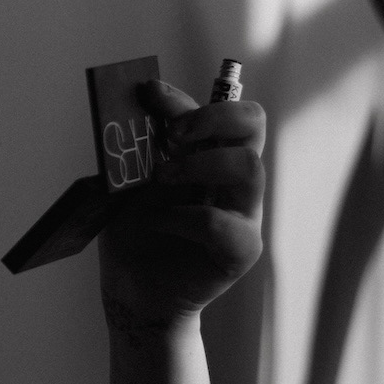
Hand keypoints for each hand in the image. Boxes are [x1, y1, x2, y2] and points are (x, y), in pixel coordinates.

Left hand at [97, 79, 264, 330]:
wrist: (133, 289)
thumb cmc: (134, 232)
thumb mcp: (130, 181)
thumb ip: (141, 148)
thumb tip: (137, 108)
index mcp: (211, 153)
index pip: (219, 110)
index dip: (186, 97)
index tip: (149, 93)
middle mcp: (233, 177)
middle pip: (253, 123)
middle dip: (212, 117)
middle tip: (171, 135)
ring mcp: (244, 212)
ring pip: (250, 167)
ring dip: (199, 165)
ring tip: (162, 179)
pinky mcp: (241, 250)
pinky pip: (224, 224)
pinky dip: (185, 218)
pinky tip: (160, 223)